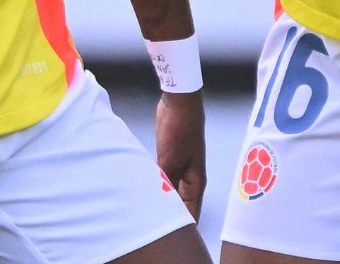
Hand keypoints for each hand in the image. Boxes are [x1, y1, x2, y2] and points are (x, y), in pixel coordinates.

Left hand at [154, 90, 207, 218]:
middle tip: (153, 225)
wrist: (179, 104)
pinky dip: (154, 183)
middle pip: (181, 204)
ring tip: (145, 209)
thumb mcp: (170, 161)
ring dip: (160, 197)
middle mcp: (190, 177)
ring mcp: (180, 166)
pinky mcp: (169, 156)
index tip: (170, 236)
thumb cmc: (180, 132)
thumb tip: (158, 204)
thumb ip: (165, 184)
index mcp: (196, 182)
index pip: (191, 213)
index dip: (183, 226)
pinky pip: (162, 176)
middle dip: (170, 214)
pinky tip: (143, 188)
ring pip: (170, 190)